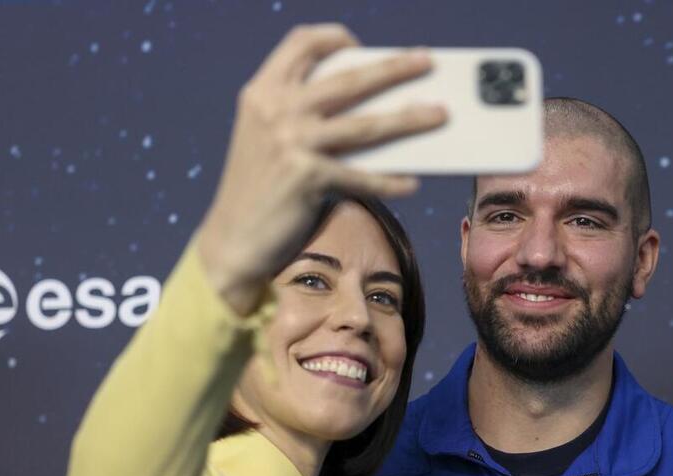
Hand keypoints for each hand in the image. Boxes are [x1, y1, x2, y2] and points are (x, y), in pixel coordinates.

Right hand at [196, 23, 445, 315]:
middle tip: (426, 61)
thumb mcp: (268, 139)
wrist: (232, 240)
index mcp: (262, 93)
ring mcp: (291, 143)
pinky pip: (363, 177)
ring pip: (366, 125)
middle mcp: (276, 111)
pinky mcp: (307, 178)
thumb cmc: (259, 190)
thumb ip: (305, 117)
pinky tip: (411, 183)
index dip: (331, 37)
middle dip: (394, 67)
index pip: (299, 44)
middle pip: (348, 79)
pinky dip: (391, 181)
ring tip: (440, 115)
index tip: (358, 43)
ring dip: (410, 118)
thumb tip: (374, 113)